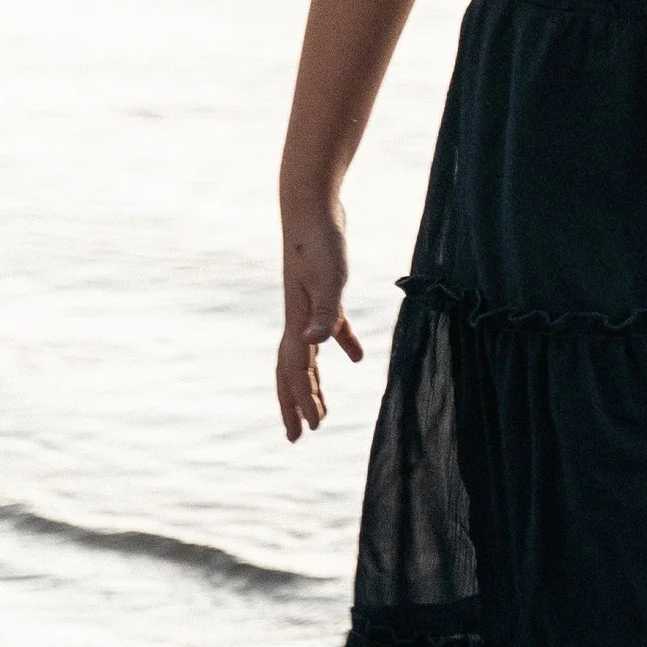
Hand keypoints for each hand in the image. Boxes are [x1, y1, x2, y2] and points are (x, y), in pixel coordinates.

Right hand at [276, 200, 363, 442]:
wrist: (311, 208)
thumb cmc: (321, 243)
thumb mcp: (330, 280)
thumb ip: (326, 314)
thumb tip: (316, 344)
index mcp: (296, 323)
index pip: (294, 372)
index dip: (300, 401)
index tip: (310, 430)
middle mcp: (297, 320)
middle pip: (290, 372)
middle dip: (293, 405)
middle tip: (297, 438)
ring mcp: (308, 307)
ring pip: (307, 356)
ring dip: (312, 384)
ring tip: (322, 410)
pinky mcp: (325, 293)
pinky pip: (332, 329)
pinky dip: (342, 345)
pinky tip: (357, 358)